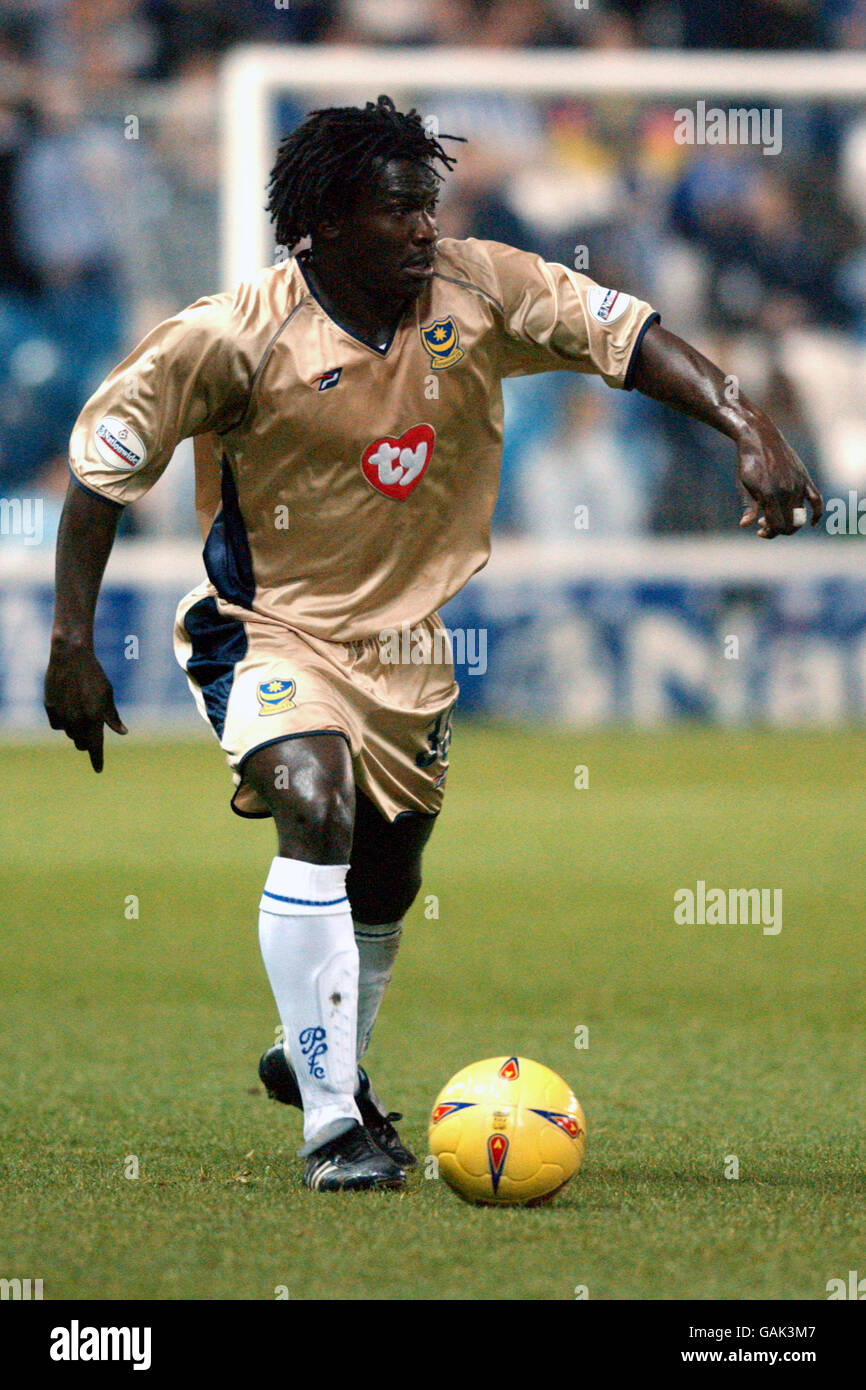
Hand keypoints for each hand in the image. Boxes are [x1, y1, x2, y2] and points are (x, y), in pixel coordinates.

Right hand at [44, 639, 127, 771]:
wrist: (71, 657)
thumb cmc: (94, 676)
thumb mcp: (107, 695)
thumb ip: (112, 717)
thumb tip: (123, 733)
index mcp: (94, 717)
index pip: (96, 746)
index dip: (97, 759)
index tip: (99, 770)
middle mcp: (76, 719)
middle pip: (81, 744)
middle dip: (87, 743)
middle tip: (92, 733)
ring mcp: (61, 714)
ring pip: (70, 734)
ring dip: (76, 731)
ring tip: (80, 712)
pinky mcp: (50, 708)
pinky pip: (57, 725)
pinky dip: (63, 721)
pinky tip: (68, 708)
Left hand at [737, 417, 822, 538]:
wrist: (759, 437)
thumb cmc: (748, 462)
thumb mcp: (744, 485)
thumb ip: (749, 506)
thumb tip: (745, 526)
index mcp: (769, 495)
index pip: (777, 526)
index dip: (770, 533)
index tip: (760, 530)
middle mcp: (786, 491)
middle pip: (789, 524)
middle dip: (777, 530)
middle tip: (764, 524)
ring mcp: (798, 485)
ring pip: (800, 515)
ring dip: (789, 522)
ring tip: (774, 517)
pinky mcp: (804, 478)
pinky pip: (817, 500)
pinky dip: (817, 513)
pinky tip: (813, 523)